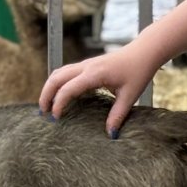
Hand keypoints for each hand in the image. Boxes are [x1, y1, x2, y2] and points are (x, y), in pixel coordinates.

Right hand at [38, 42, 162, 134]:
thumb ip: (118, 115)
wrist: (144, 52)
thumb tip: (110, 134)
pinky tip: (60, 95)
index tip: (56, 118)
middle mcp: (86, 66)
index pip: (68, 89)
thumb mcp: (130, 96)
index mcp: (94, 74)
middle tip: (42, 112)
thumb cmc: (139, 71)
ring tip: (47, 105)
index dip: (58, 104)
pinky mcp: (88, 64)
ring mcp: (86, 64)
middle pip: (56, 77)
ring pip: (59, 72)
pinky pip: (66, 72)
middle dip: (46, 94)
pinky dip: (58, 83)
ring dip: (50, 87)